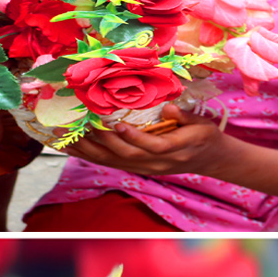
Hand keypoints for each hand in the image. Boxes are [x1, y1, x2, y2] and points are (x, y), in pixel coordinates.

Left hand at [66, 104, 233, 177]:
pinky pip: (111, 164)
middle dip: (103, 142)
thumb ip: (184, 117)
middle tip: (82, 127)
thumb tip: (168, 107)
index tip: (118, 124)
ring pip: (114, 162)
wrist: (209, 160)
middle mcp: (158, 163)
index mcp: (176, 149)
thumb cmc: (204, 136)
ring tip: (68, 139)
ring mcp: (146, 168)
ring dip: (90, 151)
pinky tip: (73, 148)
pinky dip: (90, 156)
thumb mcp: (202, 123)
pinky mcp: (137, 169)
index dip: (135, 138)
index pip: (153, 147)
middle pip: (127, 156)